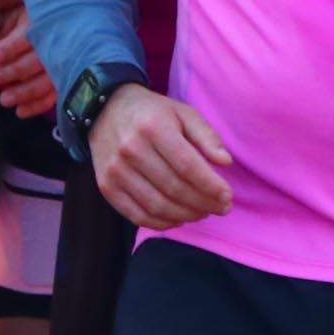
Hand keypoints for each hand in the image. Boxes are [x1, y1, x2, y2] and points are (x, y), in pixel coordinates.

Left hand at [0, 10, 55, 118]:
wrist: (20, 31)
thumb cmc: (7, 21)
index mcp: (40, 19)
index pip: (30, 34)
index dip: (13, 47)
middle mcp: (57, 39)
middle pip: (42, 59)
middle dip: (16, 71)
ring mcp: (63, 61)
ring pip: (49, 80)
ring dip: (26, 92)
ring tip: (4, 99)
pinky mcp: (63, 79)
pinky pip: (54, 95)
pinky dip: (38, 106)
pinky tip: (21, 112)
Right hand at [90, 82, 234, 227]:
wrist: (105, 111)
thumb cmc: (152, 113)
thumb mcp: (183, 113)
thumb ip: (207, 136)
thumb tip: (225, 162)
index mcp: (153, 127)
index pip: (187, 166)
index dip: (211, 186)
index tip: (228, 197)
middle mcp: (131, 149)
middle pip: (174, 189)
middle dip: (204, 204)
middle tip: (221, 208)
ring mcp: (115, 170)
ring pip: (158, 206)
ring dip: (187, 215)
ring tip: (204, 212)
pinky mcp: (106, 187)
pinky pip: (138, 215)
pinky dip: (163, 223)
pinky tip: (180, 218)